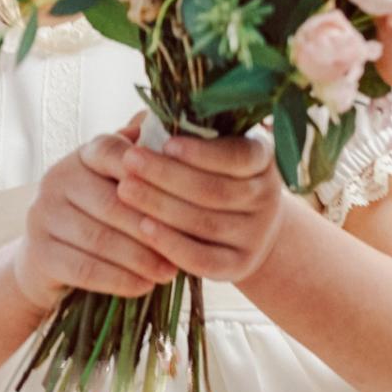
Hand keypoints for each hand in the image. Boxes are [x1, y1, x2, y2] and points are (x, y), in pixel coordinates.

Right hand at [13, 111, 195, 309]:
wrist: (50, 260)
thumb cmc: (103, 216)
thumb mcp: (123, 184)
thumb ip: (149, 161)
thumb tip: (187, 127)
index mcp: (83, 155)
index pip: (115, 151)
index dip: (149, 173)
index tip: (184, 195)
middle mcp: (57, 178)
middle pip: (111, 202)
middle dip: (151, 227)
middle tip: (186, 247)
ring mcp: (42, 215)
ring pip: (99, 238)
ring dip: (139, 258)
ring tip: (170, 272)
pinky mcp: (39, 253)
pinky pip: (85, 269)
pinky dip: (118, 279)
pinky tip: (143, 286)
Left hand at [108, 114, 285, 283]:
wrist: (244, 226)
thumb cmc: (211, 173)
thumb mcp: (207, 148)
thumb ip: (183, 134)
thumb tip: (145, 126)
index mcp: (262, 158)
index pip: (239, 155)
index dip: (202, 152)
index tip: (165, 143)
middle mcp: (266, 196)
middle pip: (215, 190)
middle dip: (166, 175)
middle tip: (128, 161)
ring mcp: (257, 234)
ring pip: (207, 224)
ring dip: (161, 206)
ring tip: (125, 190)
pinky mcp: (240, 265)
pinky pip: (204, 260)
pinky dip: (171, 244)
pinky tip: (144, 228)